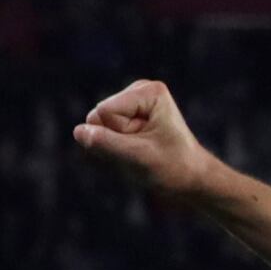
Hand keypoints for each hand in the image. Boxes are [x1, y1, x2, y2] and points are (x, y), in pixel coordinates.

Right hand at [73, 77, 219, 202]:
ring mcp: (131, 103)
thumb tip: (78, 131)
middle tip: (142, 151)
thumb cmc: (172, 168)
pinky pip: (101, 134)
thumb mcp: (138, 158)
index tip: (148, 145)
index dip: (120, 135)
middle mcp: (139, 90)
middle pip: (98, 117)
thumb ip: (106, 143)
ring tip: (141, 153)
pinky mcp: (125, 117)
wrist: (192, 178)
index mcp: (149, 92)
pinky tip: (135, 151)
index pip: (105, 112)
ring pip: (97, 127)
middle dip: (115, 141)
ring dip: (114, 147)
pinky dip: (114, 148)